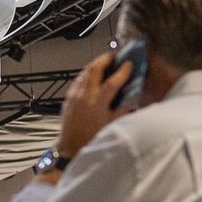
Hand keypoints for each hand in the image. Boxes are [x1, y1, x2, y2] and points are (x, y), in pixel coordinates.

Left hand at [45, 52, 136, 177]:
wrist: (71, 146)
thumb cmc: (93, 137)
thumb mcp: (113, 124)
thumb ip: (124, 107)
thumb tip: (133, 92)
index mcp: (97, 105)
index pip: (112, 82)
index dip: (122, 71)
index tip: (129, 64)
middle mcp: (84, 97)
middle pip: (94, 69)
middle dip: (106, 58)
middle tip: (116, 55)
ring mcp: (74, 95)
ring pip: (85, 71)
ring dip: (96, 63)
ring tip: (107, 61)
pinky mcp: (68, 96)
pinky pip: (79, 78)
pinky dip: (88, 73)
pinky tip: (95, 75)